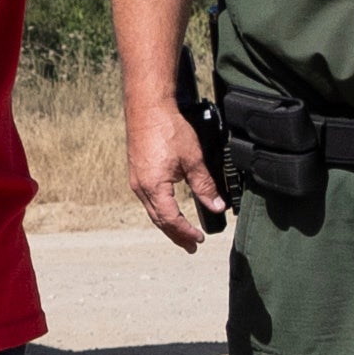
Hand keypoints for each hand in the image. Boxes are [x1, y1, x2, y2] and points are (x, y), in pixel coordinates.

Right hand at [128, 99, 225, 248]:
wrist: (147, 108)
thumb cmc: (168, 129)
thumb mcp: (193, 159)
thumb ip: (205, 185)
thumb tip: (217, 206)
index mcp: (155, 188)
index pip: (171, 220)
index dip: (186, 232)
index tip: (199, 239)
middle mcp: (141, 188)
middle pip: (159, 220)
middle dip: (176, 235)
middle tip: (191, 246)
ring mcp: (137, 180)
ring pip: (152, 211)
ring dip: (168, 224)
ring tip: (181, 233)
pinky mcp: (137, 172)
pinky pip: (148, 200)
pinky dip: (161, 210)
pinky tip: (168, 209)